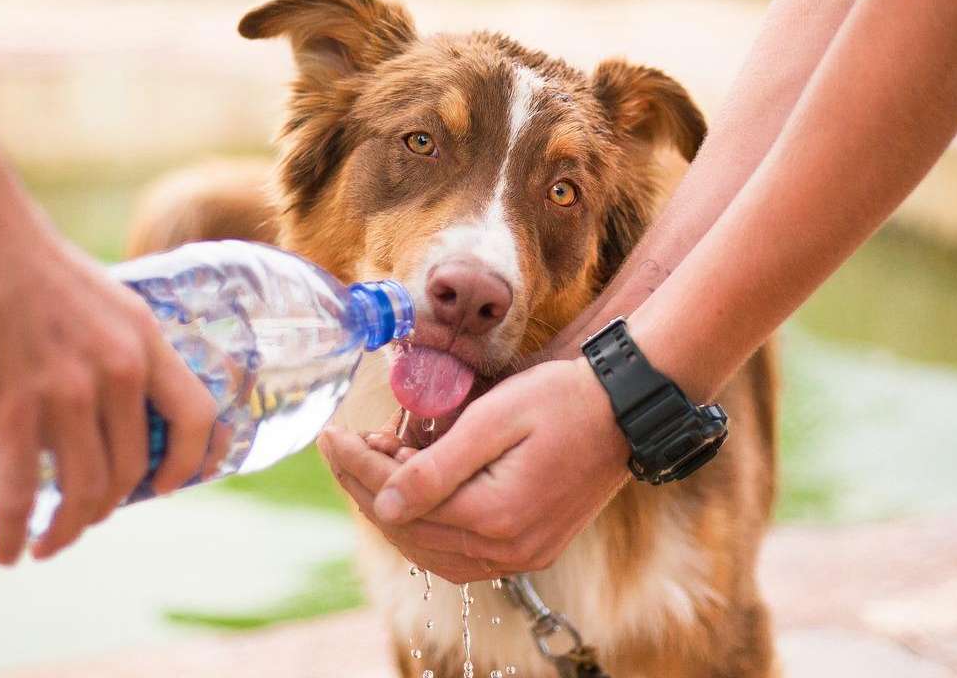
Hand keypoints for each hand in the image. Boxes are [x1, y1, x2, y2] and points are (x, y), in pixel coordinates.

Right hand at [0, 191, 216, 564]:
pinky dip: (14, 531)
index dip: (191, 462)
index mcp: (144, 339)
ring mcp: (65, 391)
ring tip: (48, 542)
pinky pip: (21, 493)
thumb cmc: (23, 259)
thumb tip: (110, 404)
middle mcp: (117, 369)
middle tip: (84, 518)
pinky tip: (6, 550)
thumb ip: (114, 349)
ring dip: (67, 528)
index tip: (168, 487)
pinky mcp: (7, 408)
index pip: (197, 416)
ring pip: (83, 489)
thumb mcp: (101, 299)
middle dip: (109, 506)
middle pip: (132, 468)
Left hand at [319, 358, 628, 582]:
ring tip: (376, 463)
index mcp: (495, 516)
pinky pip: (460, 554)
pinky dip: (428, 527)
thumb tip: (382, 504)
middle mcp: (507, 549)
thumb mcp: (494, 419)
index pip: (400, 501)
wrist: (625, 410)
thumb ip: (436, 467)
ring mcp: (522, 555)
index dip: (357, 467)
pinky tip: (413, 494)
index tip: (330, 435)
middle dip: (367, 487)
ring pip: (431, 550)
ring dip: (394, 510)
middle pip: (410, 531)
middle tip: (345, 446)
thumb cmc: (562, 400)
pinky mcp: (531, 549)